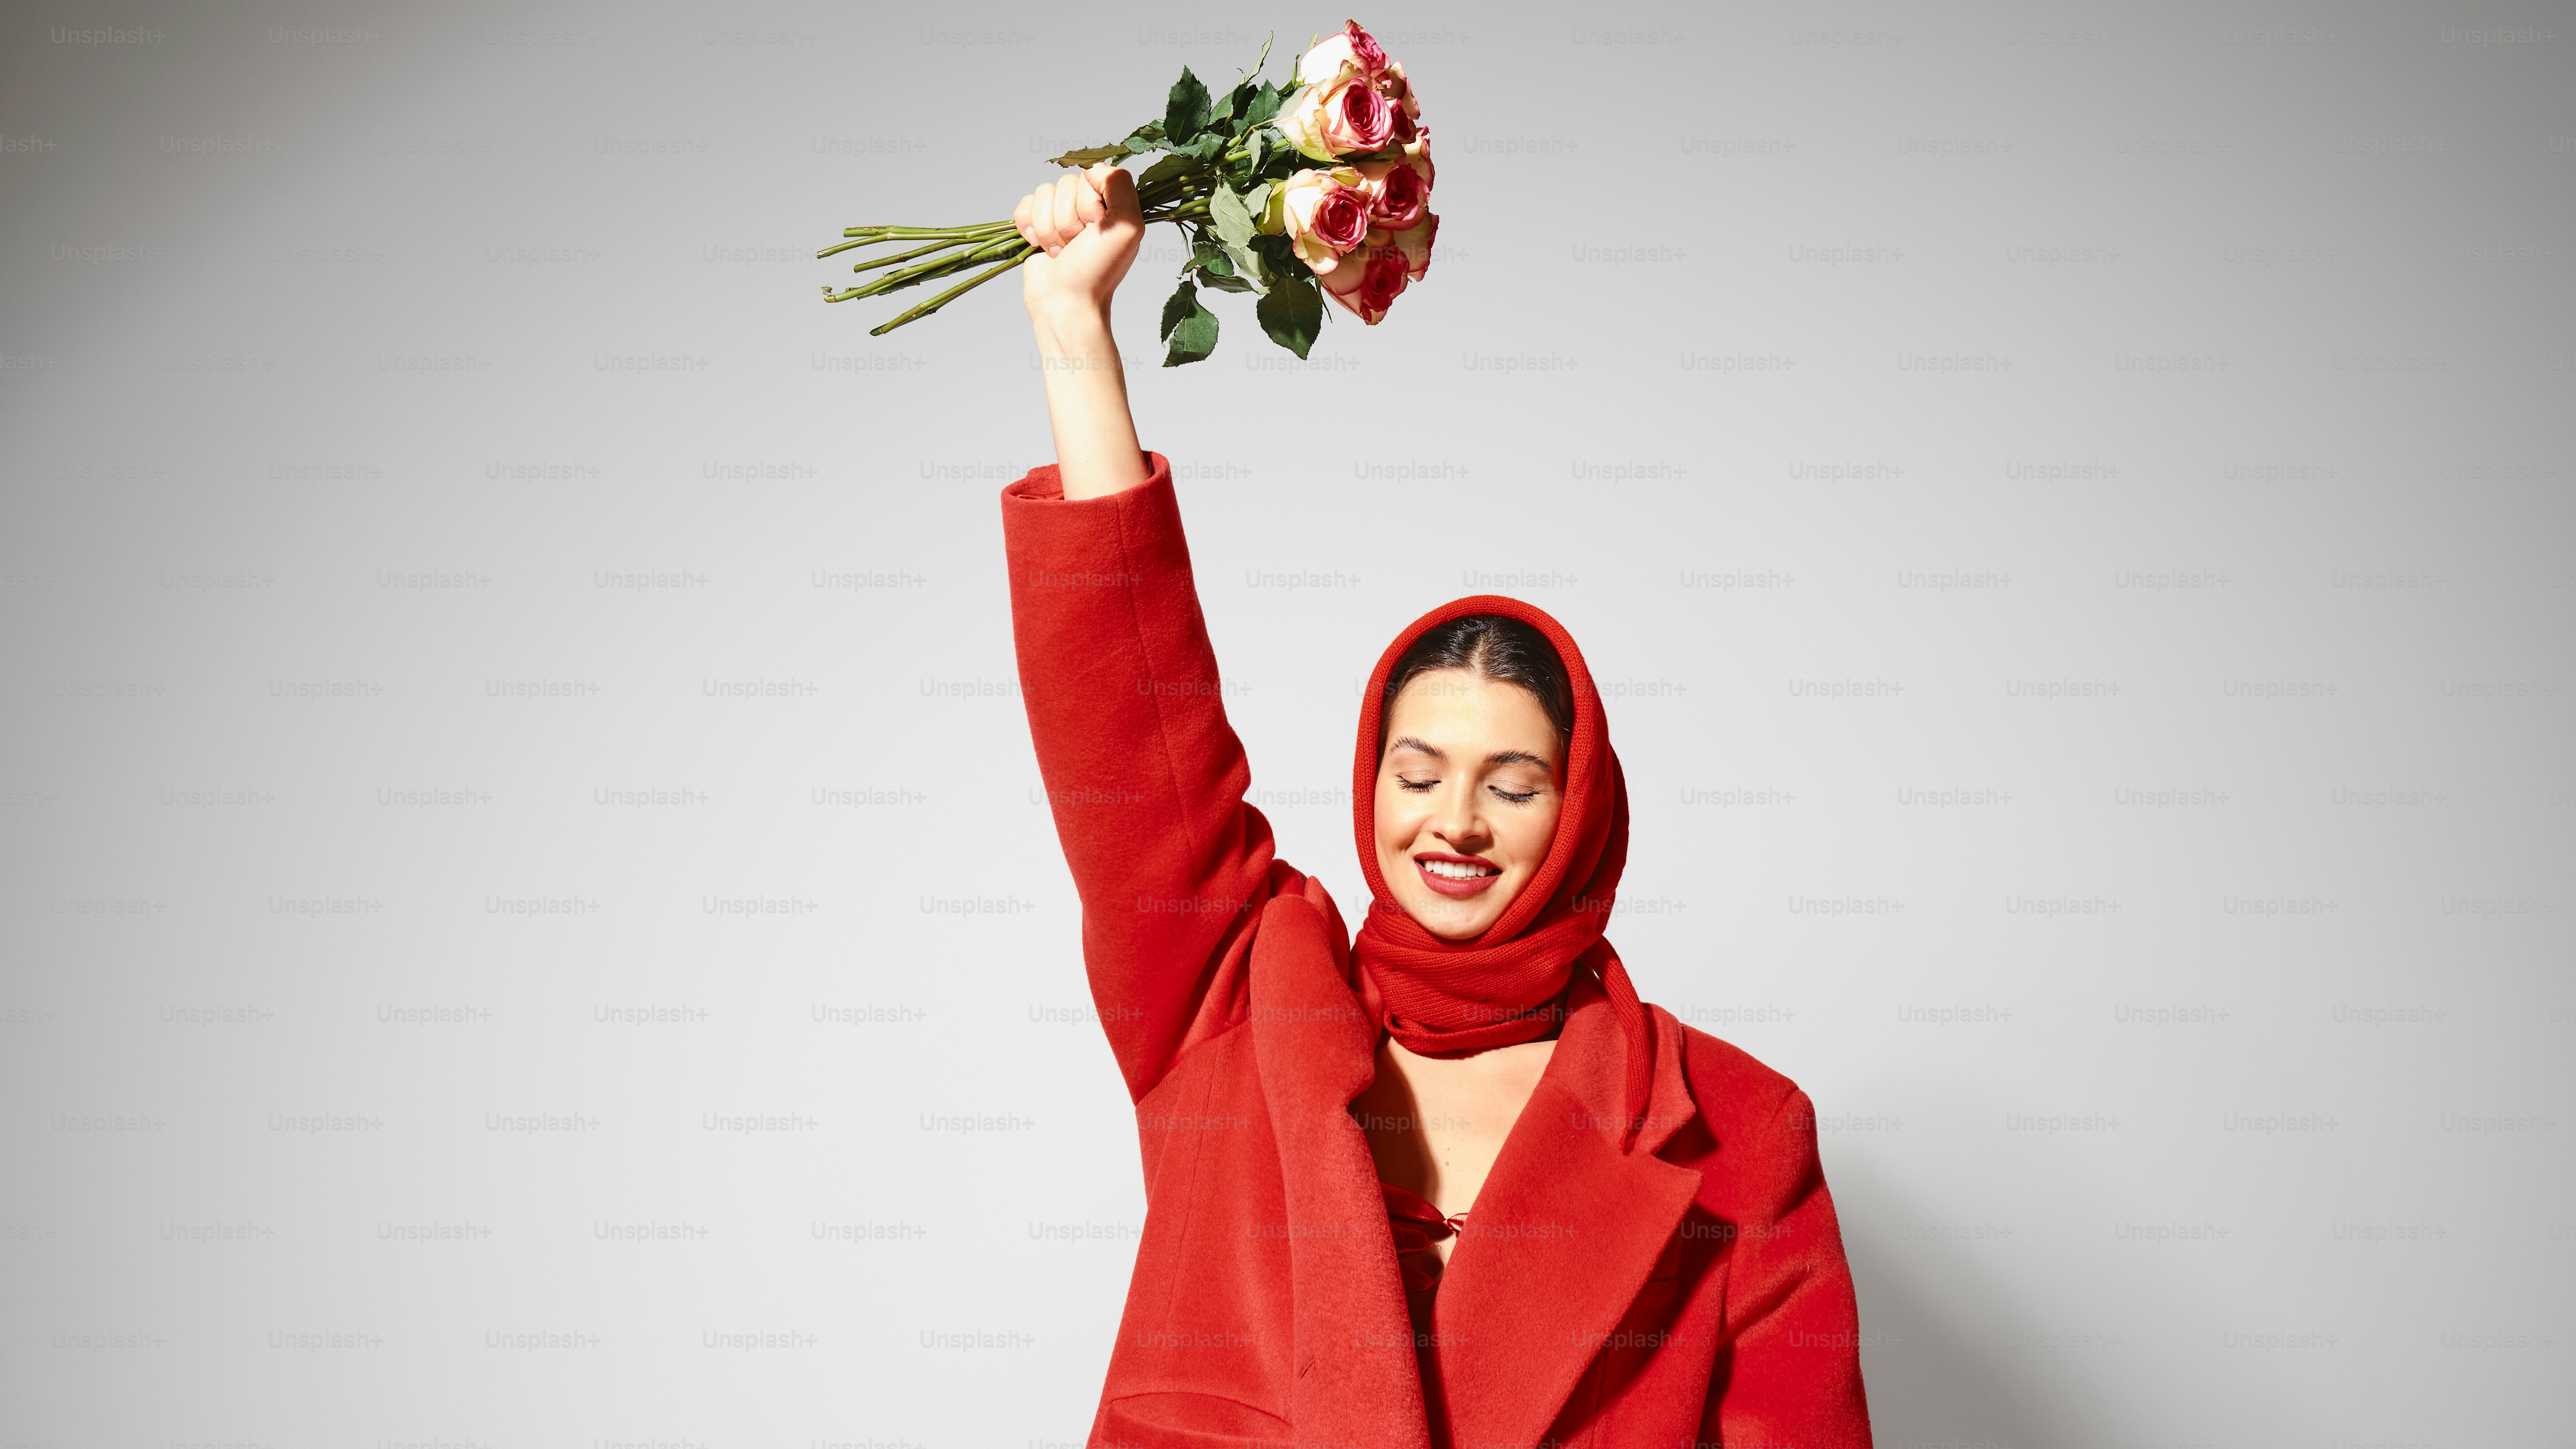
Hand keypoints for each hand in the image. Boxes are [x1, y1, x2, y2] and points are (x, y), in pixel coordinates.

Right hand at [1014, 162, 1141, 323]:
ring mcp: (1061, 215)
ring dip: (1049, 228)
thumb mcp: (1128, 226)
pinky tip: (1040, 246)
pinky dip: (1029, 226)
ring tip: (1063, 251)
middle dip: (1067, 220)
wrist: (1066, 302)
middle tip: (1078, 245)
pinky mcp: (1036, 224)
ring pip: (1042, 194)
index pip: (1090, 175)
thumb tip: (1091, 166)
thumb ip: (1119, 185)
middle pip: (1064, 184)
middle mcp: (1088, 206)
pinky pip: (1024, 205)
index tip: (1096, 229)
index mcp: (1112, 203)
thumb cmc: (1098, 271)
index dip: (1088, 203)